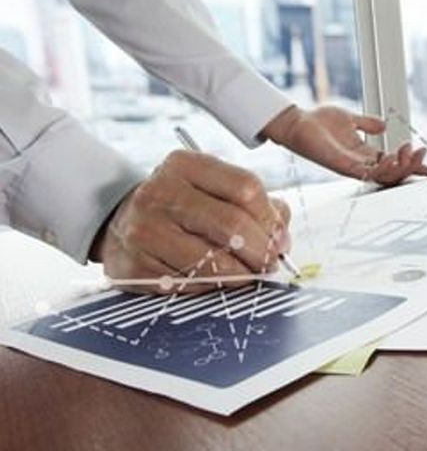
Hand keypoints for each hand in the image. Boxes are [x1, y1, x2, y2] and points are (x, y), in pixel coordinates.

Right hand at [90, 150, 290, 293]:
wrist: (117, 222)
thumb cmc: (180, 207)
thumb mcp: (213, 189)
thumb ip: (256, 205)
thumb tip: (281, 236)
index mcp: (185, 165)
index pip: (245, 187)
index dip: (270, 218)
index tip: (280, 238)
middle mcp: (160, 192)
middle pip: (232, 224)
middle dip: (262, 251)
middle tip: (271, 264)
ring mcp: (143, 229)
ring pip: (211, 260)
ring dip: (241, 275)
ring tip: (249, 276)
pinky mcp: (133, 265)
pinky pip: (188, 283)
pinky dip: (211, 287)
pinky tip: (215, 280)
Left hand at [262, 105, 426, 185]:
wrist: (297, 122)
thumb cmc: (319, 122)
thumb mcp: (351, 118)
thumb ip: (368, 123)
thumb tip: (385, 125)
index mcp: (364, 154)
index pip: (394, 165)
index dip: (412, 167)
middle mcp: (360, 163)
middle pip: (393, 173)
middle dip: (411, 166)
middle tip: (421, 152)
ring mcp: (351, 166)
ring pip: (382, 176)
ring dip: (400, 167)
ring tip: (410, 153)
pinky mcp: (341, 165)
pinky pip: (365, 172)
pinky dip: (380, 168)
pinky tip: (392, 157)